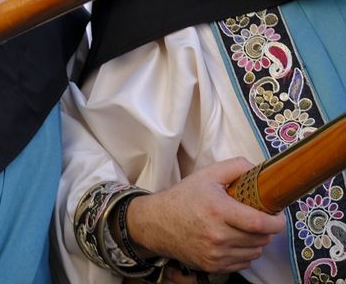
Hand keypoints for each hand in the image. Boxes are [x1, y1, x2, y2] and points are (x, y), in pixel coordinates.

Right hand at [126, 158, 284, 273]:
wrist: (156, 223)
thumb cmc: (183, 198)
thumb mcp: (206, 175)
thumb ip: (235, 167)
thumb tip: (261, 171)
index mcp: (218, 211)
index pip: (260, 223)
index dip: (277, 222)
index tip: (277, 216)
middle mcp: (218, 236)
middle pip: (261, 238)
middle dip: (266, 229)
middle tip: (257, 219)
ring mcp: (216, 254)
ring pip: (255, 252)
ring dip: (255, 241)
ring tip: (243, 230)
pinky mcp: (213, 266)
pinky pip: (244, 262)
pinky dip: (244, 253)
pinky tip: (233, 241)